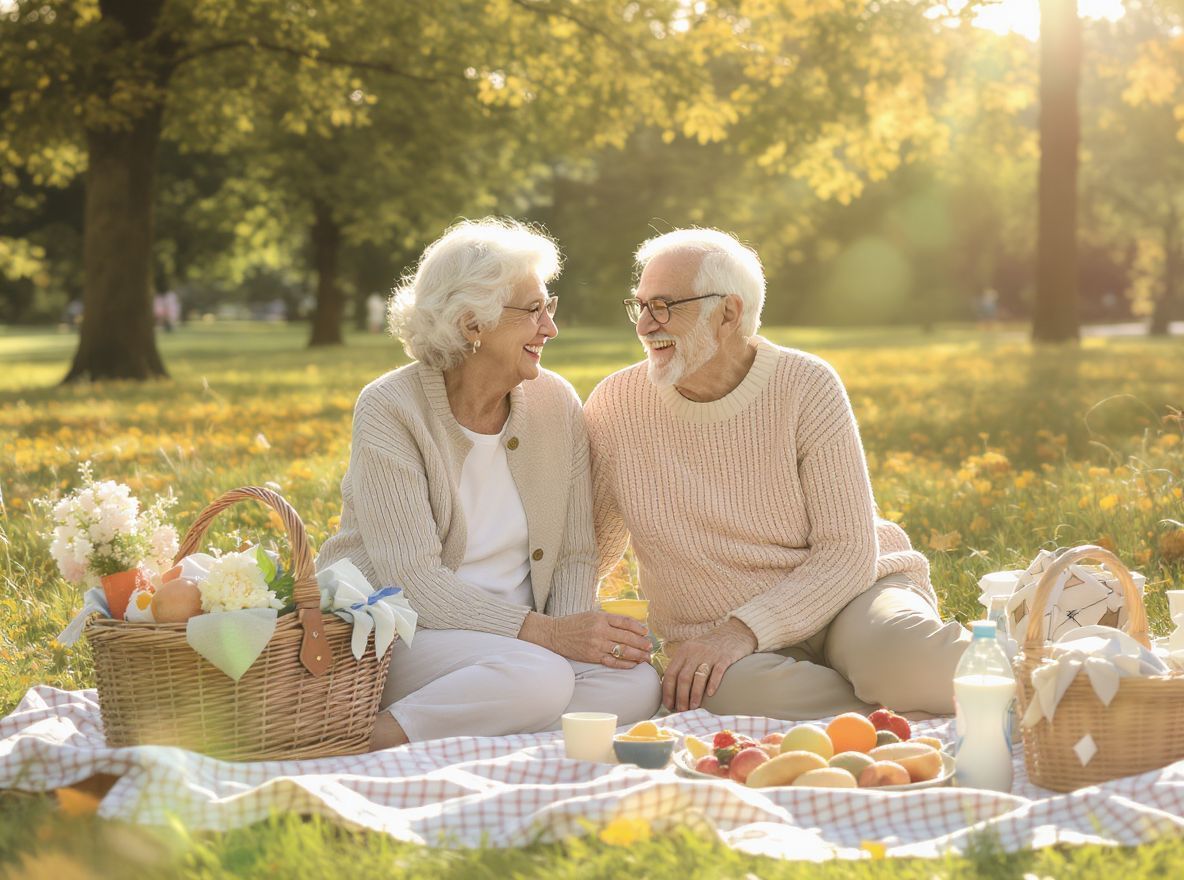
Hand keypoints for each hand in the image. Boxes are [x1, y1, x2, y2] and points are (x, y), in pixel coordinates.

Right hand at [524, 610, 651, 668]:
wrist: (555, 634)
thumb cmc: (574, 623)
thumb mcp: (591, 614)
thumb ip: (608, 619)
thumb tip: (628, 625)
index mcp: (601, 617)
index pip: (625, 621)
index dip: (638, 627)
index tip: (646, 631)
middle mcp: (600, 630)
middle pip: (627, 637)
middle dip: (641, 643)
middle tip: (650, 647)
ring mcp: (597, 644)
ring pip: (622, 650)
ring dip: (637, 654)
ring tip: (646, 657)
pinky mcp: (593, 656)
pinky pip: (613, 661)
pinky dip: (625, 664)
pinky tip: (633, 664)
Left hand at [662, 618, 756, 711]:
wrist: (734, 632)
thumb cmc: (711, 647)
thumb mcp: (692, 651)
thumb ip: (682, 665)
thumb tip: (670, 689)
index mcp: (683, 651)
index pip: (670, 673)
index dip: (668, 691)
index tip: (669, 705)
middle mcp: (695, 651)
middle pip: (683, 677)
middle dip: (681, 697)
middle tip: (682, 710)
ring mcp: (710, 654)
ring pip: (698, 677)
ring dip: (695, 694)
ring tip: (694, 707)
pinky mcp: (725, 657)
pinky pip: (717, 671)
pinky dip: (713, 684)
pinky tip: (710, 695)